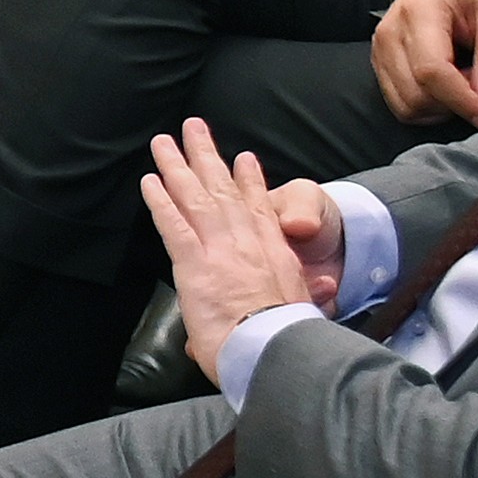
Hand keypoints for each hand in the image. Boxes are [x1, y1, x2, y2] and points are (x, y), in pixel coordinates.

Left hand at [137, 121, 337, 377]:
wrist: (277, 348)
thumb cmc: (291, 336)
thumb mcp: (310, 307)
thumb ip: (315, 293)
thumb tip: (328, 288)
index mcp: (274, 252)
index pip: (260, 208)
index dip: (251, 181)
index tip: (244, 158)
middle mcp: (247, 241)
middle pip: (223, 190)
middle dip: (206, 157)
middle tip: (193, 128)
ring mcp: (220, 249)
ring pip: (195, 198)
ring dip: (178, 166)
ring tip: (164, 142)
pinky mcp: (195, 264)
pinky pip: (173, 224)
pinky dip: (160, 201)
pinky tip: (149, 181)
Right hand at [373, 0, 477, 126]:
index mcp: (420, 13)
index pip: (431, 71)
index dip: (460, 100)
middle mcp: (390, 32)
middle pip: (415, 95)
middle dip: (452, 103)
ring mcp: (380, 48)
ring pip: (405, 105)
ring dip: (439, 106)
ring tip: (462, 80)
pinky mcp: (379, 60)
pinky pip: (399, 101)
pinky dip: (426, 103)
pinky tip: (445, 83)